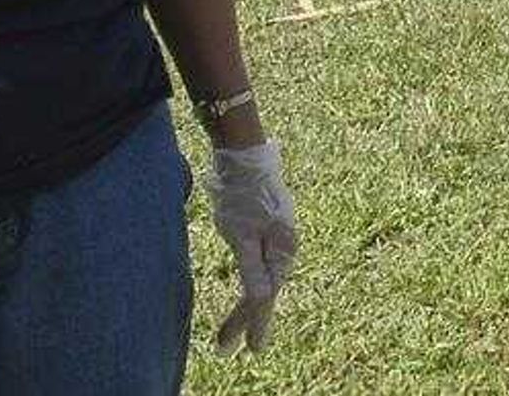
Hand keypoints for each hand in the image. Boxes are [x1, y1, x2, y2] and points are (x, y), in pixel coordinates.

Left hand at [203, 140, 297, 353]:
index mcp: (283, 249)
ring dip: (247, 307)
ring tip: (229, 332)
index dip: (255, 324)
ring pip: (263, 280)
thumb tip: (262, 302)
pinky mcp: (268, 231)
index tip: (251, 351)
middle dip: (245, 320)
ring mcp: (278, 238)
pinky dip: (251, 286)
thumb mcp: (243, 235)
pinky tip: (247, 294)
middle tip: (223, 347)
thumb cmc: (242, 195)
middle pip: (265, 290)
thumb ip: (253, 269)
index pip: (266, 295)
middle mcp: (285, 247)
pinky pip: (260, 268)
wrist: (244, 157)